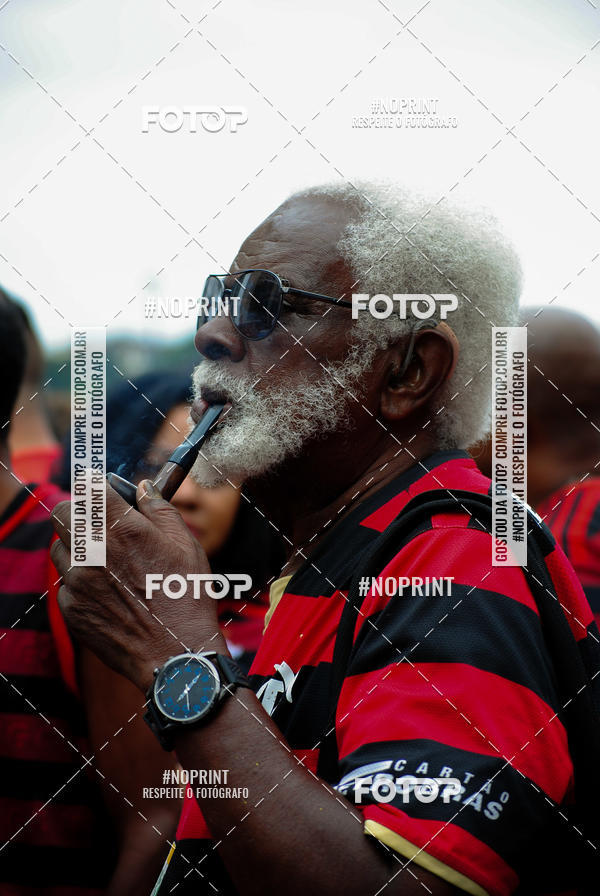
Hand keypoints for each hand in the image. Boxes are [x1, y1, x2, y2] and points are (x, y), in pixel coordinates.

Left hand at [51, 479, 226, 691]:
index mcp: (123, 529)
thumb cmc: (186, 596)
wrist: (174, 652)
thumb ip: (160, 509)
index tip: (102, 492)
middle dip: (78, 512)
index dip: (96, 486)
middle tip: (98, 524)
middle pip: (63, 513)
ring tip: (104, 561)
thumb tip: (144, 488)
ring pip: (59, 548)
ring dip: (75, 547)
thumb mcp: (185, 544)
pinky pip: (65, 583)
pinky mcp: (71, 608)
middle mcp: (94, 552)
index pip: (89, 487)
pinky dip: (79, 582)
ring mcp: (78, 582)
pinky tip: (106, 592)